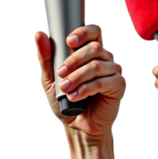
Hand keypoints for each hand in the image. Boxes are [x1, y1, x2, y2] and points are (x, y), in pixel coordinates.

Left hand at [33, 24, 127, 145]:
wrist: (78, 126)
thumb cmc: (65, 100)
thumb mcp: (50, 79)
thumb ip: (46, 57)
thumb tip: (39, 34)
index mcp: (90, 52)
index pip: (94, 31)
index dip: (84, 32)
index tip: (69, 41)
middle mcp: (105, 58)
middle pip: (95, 47)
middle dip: (74, 59)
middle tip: (61, 73)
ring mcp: (113, 71)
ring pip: (97, 65)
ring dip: (78, 76)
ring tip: (65, 88)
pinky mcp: (118, 85)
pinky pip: (102, 82)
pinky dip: (86, 89)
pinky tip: (75, 96)